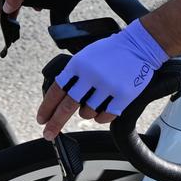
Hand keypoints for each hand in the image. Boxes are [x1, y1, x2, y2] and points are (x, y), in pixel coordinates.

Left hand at [36, 19, 168, 137]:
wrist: (139, 46)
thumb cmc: (111, 51)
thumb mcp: (86, 56)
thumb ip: (73, 74)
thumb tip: (57, 99)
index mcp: (78, 64)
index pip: (56, 90)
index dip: (46, 107)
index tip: (42, 119)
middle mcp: (91, 75)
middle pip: (67, 106)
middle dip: (55, 123)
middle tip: (48, 134)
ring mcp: (108, 86)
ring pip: (87, 113)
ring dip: (86, 113)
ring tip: (94, 101)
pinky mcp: (123, 95)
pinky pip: (104, 117)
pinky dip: (100, 117)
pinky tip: (103, 109)